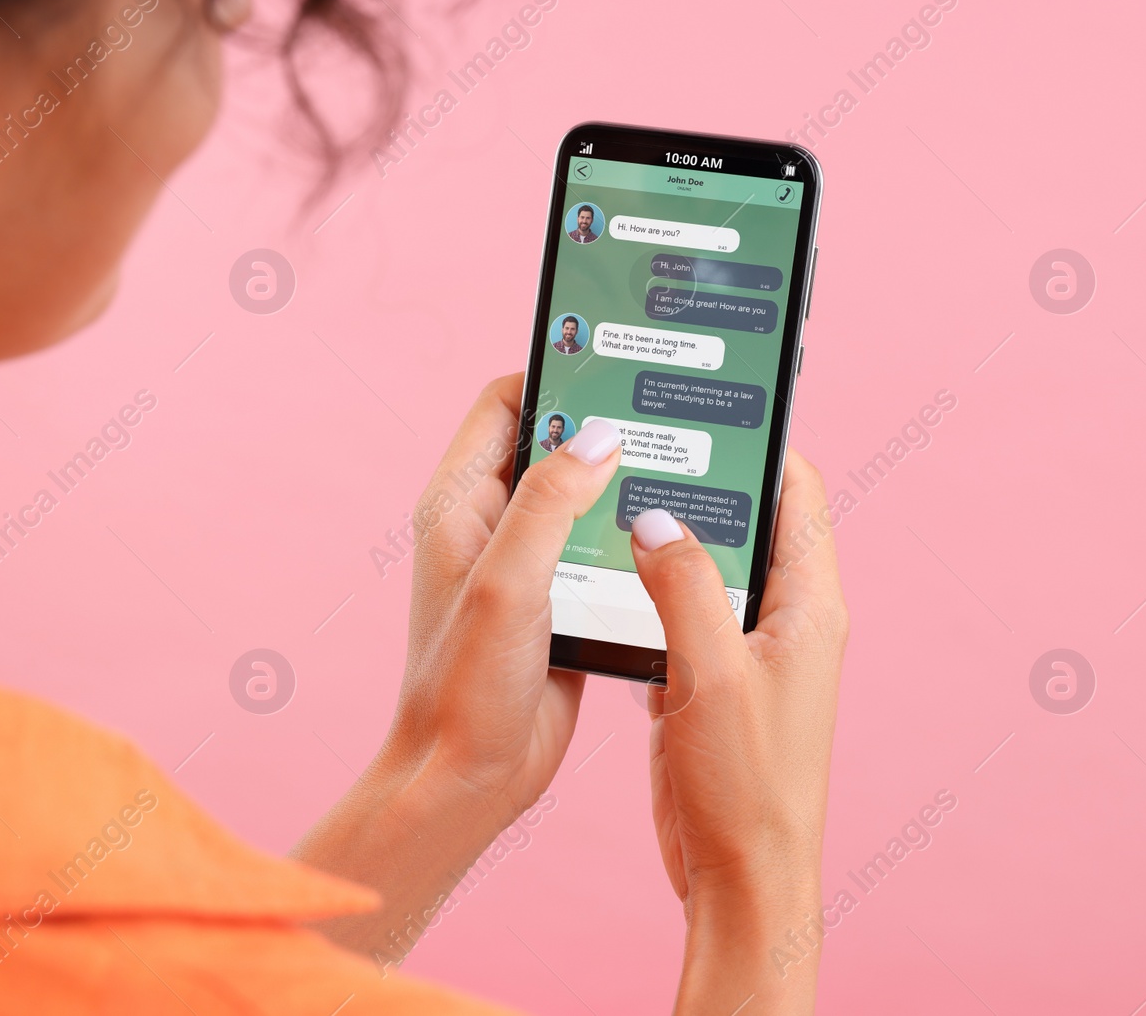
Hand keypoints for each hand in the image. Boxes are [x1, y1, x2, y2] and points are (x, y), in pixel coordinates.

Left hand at [294, 374, 621, 962]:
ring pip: (584, 498)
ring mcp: (528, 565)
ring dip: (626, 485)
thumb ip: (549, 502)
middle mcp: (492, 526)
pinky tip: (676, 537)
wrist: (470, 778)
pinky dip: (634, 538)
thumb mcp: (508, 581)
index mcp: (461, 504)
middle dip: (604, 428)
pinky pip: (602, 550)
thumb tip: (599, 435)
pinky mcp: (561, 603)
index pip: (504, 404)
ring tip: (684, 466)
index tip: (614, 365)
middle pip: (552, 445)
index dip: (555, 377)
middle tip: (666, 412)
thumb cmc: (465, 684)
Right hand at [629, 451, 847, 1013]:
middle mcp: (785, 621)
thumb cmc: (748, 784)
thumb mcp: (712, 674)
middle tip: (643, 449)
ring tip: (615, 502)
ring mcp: (747, 652)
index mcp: (809, 607)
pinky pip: (681, 616)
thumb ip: (684, 587)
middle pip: (750, 524)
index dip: (761, 446)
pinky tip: (605, 580)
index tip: (709, 411)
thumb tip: (653, 519)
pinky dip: (648, 594)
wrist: (742, 875)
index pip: (799, 495)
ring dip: (668, 542)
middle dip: (700, 487)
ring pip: (709, 570)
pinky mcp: (711, 681)